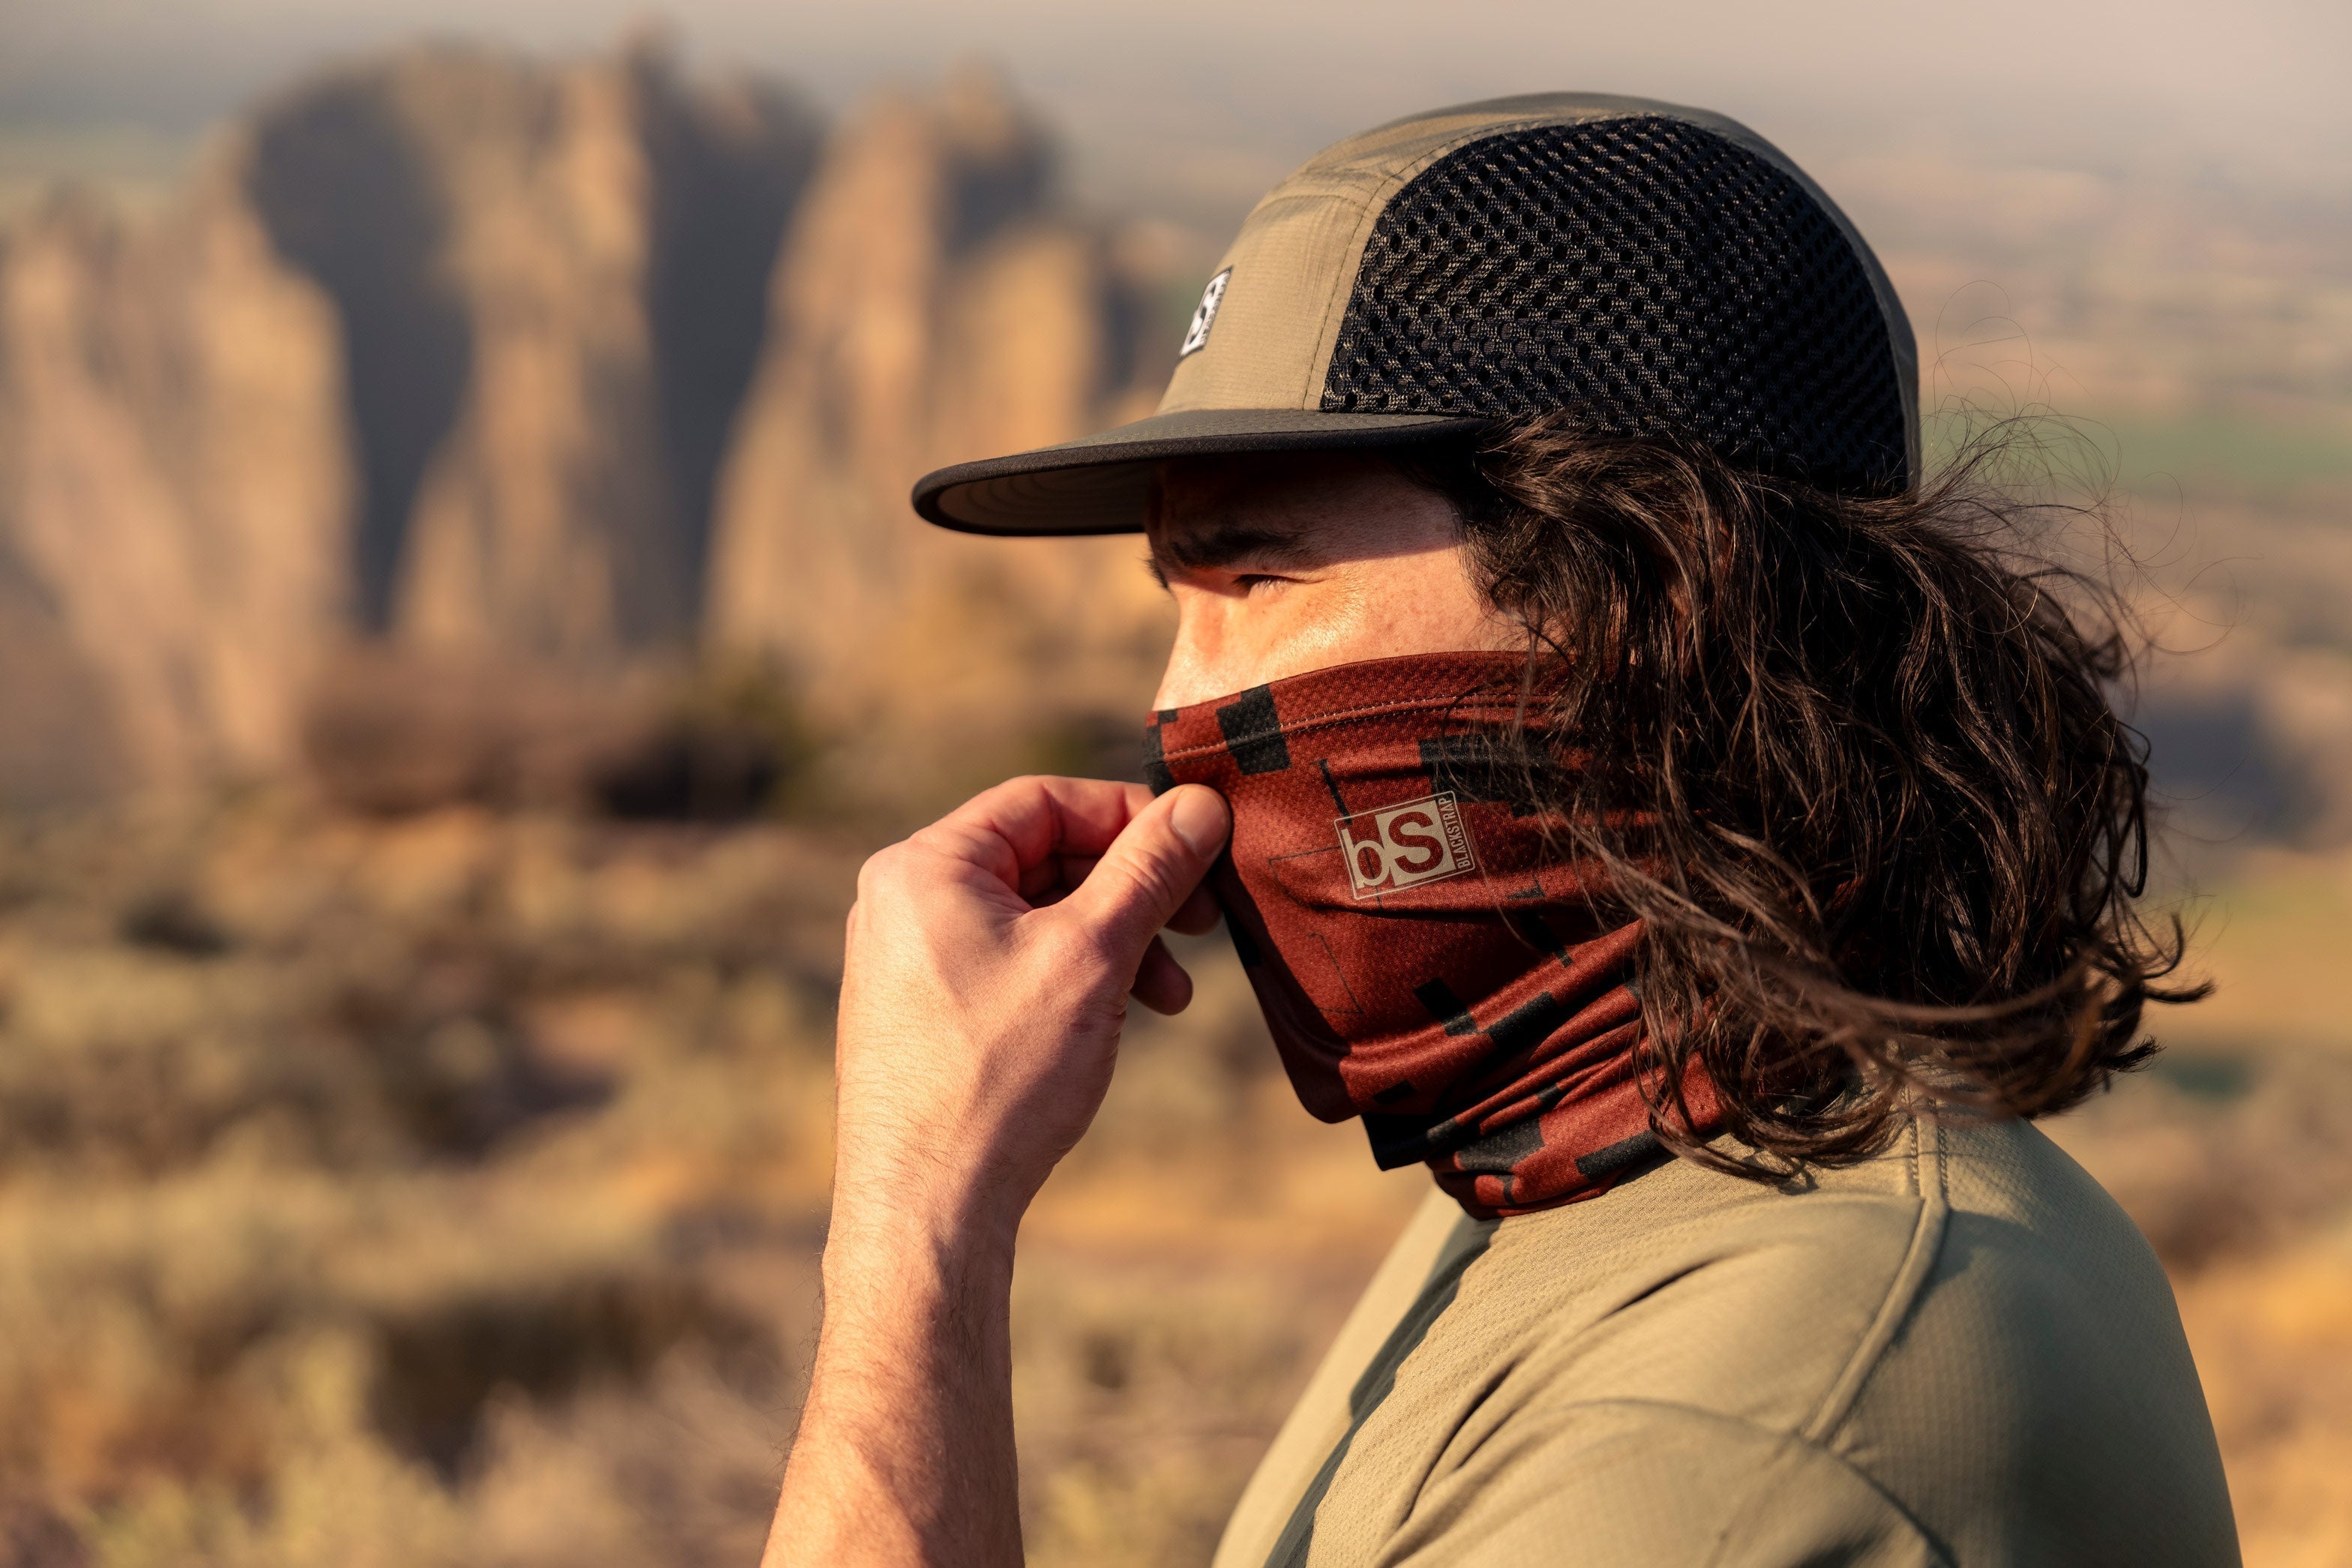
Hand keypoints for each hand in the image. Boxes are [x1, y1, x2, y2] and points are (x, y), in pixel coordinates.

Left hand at [827, 774, 1230, 1250]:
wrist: (930, 1207)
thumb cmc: (999, 1077)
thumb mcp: (1092, 956)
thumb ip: (1149, 870)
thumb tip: (1202, 805)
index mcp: (924, 867)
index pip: (1045, 802)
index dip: (1131, 818)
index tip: (1199, 852)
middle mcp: (903, 901)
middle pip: (1043, 857)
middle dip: (1132, 891)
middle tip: (1203, 924)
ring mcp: (908, 959)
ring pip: (1036, 915)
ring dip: (1115, 941)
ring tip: (1171, 996)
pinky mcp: (924, 1011)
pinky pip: (1014, 962)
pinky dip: (1075, 977)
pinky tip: (1120, 1018)